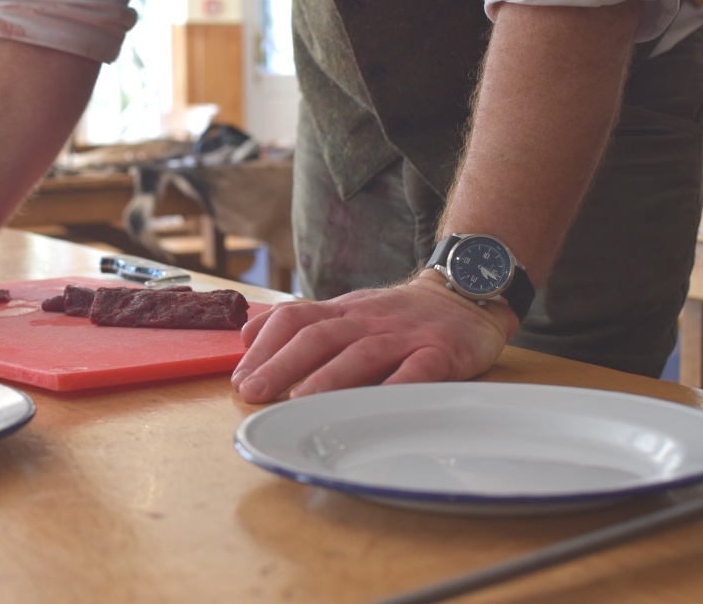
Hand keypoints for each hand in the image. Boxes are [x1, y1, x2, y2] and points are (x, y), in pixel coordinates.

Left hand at [231, 272, 519, 402]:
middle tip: (253, 393)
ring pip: (360, 354)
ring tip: (300, 403)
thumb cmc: (396, 314)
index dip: (263, 346)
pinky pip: (416, 371)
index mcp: (341, 312)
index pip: (293, 319)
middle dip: (281, 365)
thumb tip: (248, 339)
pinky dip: (395, 390)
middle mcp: (366, 320)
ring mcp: (403, 335)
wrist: (463, 294)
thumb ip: (302, 324)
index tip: (240, 377)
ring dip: (327, 379)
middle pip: (317, 337)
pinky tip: (376, 410)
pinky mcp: (439, 352)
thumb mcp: (346, 310)